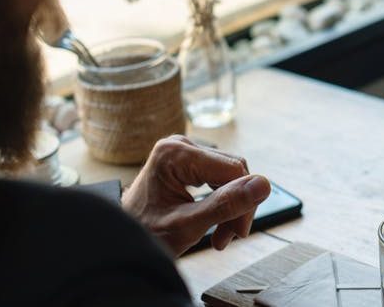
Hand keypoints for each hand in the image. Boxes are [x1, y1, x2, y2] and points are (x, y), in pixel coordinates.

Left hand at [122, 135, 271, 256]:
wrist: (119, 239)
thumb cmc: (144, 234)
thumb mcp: (188, 225)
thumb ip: (226, 205)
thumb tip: (264, 184)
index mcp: (175, 154)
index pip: (234, 170)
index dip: (244, 202)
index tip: (238, 233)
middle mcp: (180, 145)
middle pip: (233, 171)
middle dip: (236, 207)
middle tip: (228, 238)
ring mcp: (183, 152)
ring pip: (229, 176)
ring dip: (230, 208)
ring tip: (220, 236)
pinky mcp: (187, 162)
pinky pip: (218, 178)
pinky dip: (221, 203)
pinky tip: (215, 224)